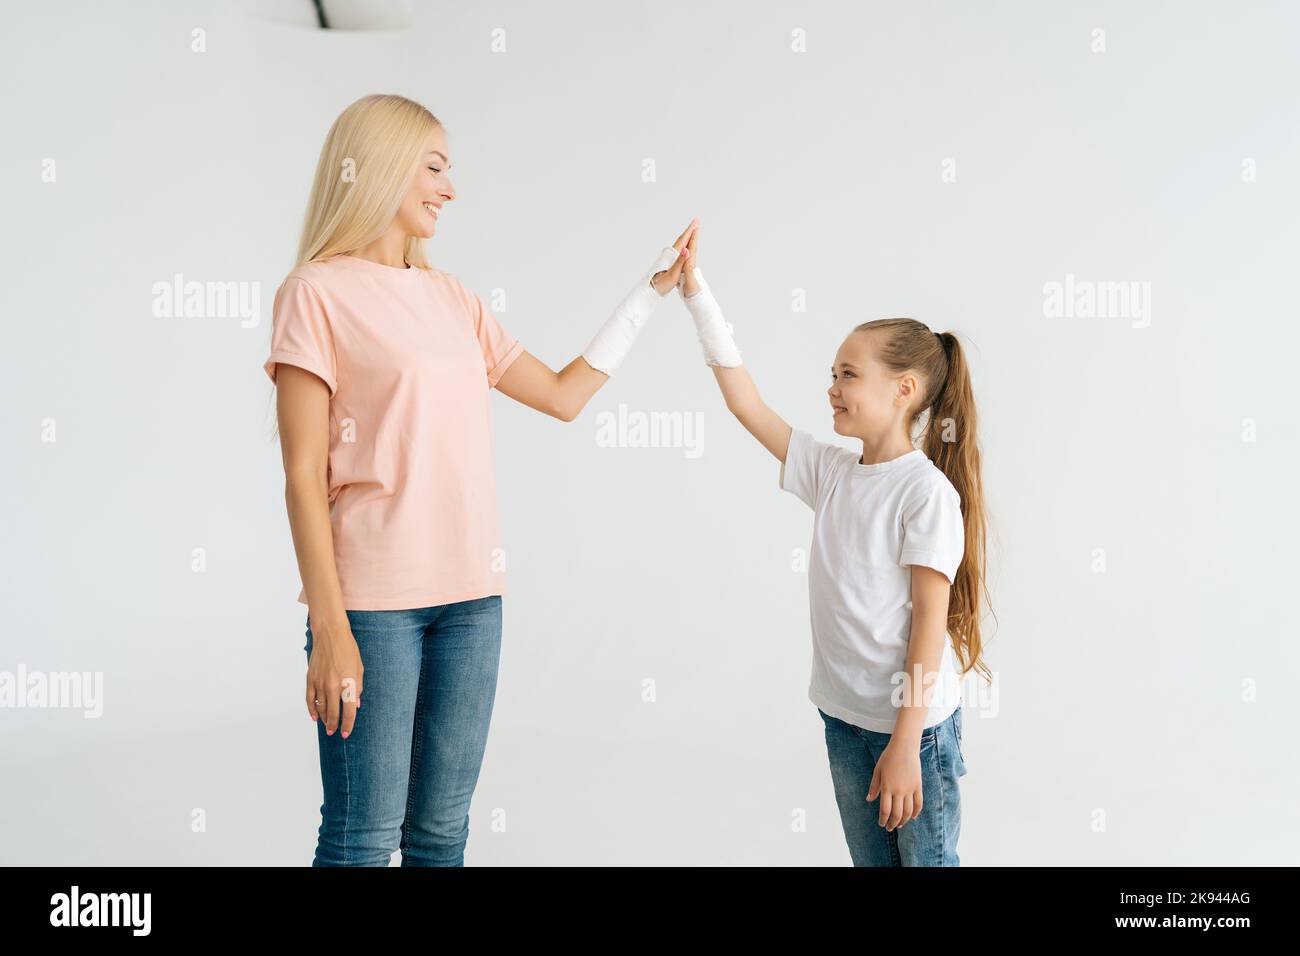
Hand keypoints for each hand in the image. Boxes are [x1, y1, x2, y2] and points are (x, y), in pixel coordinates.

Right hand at [306, 622, 364, 738]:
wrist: (330, 634)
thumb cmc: (348, 650)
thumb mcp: (359, 668)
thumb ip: (358, 688)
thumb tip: (356, 705)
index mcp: (348, 684)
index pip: (348, 711)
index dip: (348, 725)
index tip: (346, 733)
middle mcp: (333, 686)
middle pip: (332, 713)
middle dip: (334, 725)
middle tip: (334, 732)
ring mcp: (319, 683)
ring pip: (320, 708)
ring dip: (323, 719)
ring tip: (326, 725)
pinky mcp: (310, 678)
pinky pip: (310, 699)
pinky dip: (311, 709)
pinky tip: (314, 716)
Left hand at [650, 217, 697, 294]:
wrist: (649, 291)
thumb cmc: (661, 285)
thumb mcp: (673, 274)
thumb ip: (680, 262)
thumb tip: (685, 249)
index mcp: (671, 257)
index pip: (683, 241)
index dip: (690, 231)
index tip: (696, 222)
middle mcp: (669, 255)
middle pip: (681, 240)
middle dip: (689, 231)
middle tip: (696, 222)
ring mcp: (668, 259)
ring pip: (679, 245)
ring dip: (686, 237)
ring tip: (691, 231)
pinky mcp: (667, 263)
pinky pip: (677, 250)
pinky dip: (682, 245)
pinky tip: (683, 247)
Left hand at [866, 739, 923, 830]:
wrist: (904, 747)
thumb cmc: (888, 758)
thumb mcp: (877, 771)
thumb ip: (874, 786)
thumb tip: (869, 799)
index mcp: (887, 787)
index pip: (885, 810)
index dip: (883, 819)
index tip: (881, 823)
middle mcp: (898, 790)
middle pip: (897, 814)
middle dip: (893, 823)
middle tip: (889, 828)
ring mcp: (910, 789)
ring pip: (908, 811)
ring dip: (904, 821)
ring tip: (900, 824)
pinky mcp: (918, 786)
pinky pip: (918, 803)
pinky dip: (916, 812)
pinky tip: (912, 817)